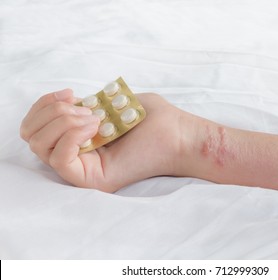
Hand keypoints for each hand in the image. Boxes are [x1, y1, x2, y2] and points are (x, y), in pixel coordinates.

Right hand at [20, 89, 187, 191]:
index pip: (36, 127)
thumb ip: (86, 106)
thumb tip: (67, 105)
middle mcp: (77, 157)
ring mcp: (84, 170)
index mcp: (79, 140)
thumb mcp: (112, 104)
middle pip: (32, 136)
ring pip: (40, 146)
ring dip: (62, 122)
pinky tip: (95, 126)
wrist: (178, 135)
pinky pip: (59, 159)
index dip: (45, 105)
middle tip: (83, 109)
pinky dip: (70, 135)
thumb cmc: (152, 119)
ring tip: (94, 118)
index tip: (70, 93)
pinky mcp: (92, 179)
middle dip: (51, 113)